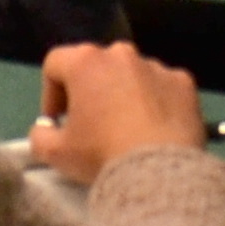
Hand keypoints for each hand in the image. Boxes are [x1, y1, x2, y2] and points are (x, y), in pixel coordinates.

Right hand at [30, 40, 205, 181]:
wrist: (159, 171)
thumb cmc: (102, 155)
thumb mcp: (55, 154)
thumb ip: (40, 136)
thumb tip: (45, 130)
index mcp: (86, 62)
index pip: (55, 64)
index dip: (50, 93)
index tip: (57, 122)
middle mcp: (122, 54)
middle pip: (96, 67)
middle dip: (89, 93)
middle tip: (90, 128)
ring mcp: (157, 66)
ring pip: (131, 76)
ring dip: (123, 96)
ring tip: (126, 132)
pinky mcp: (184, 83)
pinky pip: (162, 88)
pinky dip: (156, 103)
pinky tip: (154, 132)